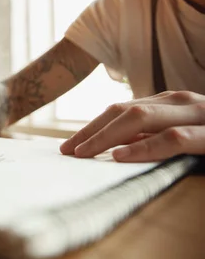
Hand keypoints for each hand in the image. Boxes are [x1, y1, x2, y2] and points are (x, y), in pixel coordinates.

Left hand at [60, 91, 204, 161]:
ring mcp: (197, 114)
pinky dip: (144, 147)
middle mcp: (181, 102)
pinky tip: (121, 156)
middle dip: (91, 131)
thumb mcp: (183, 133)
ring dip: (107, 136)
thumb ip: (152, 136)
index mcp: (170, 102)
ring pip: (141, 118)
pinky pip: (173, 138)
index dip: (92, 127)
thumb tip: (113, 148)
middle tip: (66, 151)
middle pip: (124, 111)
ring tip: (84, 152)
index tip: (67, 146)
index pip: (121, 111)